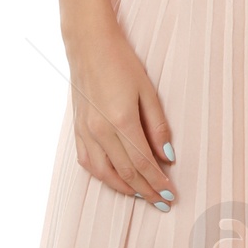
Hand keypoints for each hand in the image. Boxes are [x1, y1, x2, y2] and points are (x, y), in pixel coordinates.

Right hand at [66, 23, 175, 202]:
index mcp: (121, 121)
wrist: (88, 45)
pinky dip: (104, 176)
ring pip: (104, 173)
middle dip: (146, 191)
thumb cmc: (121, 63)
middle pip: (126, 173)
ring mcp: (85, 132)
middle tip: (162, 202)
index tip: (170, 195)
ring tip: (142, 195)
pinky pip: (88, 162)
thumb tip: (168, 156)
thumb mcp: (147, 91)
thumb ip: (158, 126)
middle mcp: (99, 131)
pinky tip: (116, 179)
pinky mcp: (77, 129)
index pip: (143, 164)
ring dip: (125, 188)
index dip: (157, 183)